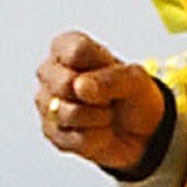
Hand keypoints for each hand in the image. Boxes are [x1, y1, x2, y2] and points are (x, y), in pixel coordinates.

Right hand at [31, 31, 167, 170]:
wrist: (140, 131)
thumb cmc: (132, 95)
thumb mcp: (135, 79)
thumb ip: (110, 78)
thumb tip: (79, 86)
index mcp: (65, 48)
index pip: (76, 52)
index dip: (102, 66)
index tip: (111, 70)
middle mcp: (49, 73)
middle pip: (65, 83)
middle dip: (98, 96)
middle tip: (109, 97)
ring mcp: (46, 104)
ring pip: (68, 113)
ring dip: (100, 118)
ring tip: (106, 114)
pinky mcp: (51, 133)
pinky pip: (75, 139)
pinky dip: (98, 138)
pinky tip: (101, 131)